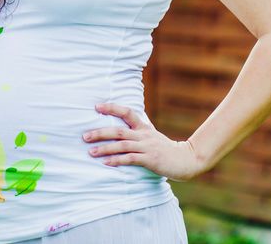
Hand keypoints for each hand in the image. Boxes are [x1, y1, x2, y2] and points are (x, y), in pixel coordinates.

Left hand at [82, 103, 208, 181]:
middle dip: (100, 132)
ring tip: (90, 152)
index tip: (96, 107)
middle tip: (84, 136)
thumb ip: (138, 130)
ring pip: (122, 145)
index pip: (127, 112)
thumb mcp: (151, 136)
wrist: (186, 160)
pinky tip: (106, 163)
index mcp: (143, 127)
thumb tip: (122, 123)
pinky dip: (117, 160)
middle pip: (119, 130)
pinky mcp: (150, 159)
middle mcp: (144, 135)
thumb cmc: (165, 149)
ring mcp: (147, 147)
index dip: (112, 108)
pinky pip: (130, 159)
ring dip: (105, 148)